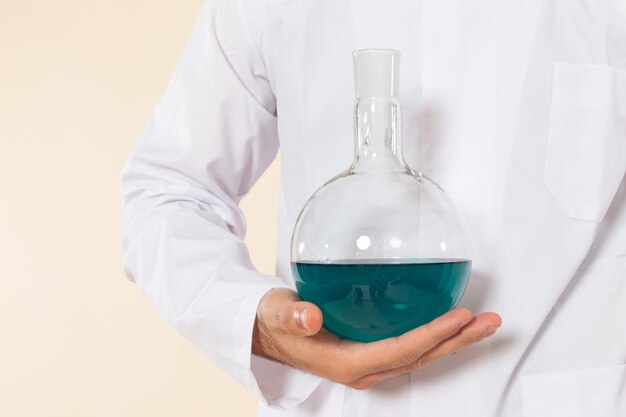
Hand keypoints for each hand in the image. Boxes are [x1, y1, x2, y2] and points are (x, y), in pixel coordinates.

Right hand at [252, 288, 501, 389]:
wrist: (266, 332)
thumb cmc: (273, 322)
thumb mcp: (277, 314)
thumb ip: (292, 317)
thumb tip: (310, 318)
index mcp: (347, 363)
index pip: (400, 350)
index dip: (432, 336)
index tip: (459, 318)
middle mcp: (364, 368)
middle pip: (420, 357)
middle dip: (457, 342)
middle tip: (489, 322)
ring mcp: (369, 363)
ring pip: (419, 355)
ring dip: (453, 340)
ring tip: (482, 322)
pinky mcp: (370, 352)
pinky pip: (410, 347)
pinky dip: (435, 335)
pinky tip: (449, 321)